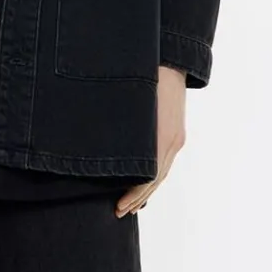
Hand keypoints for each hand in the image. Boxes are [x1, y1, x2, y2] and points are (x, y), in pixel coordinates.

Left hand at [115, 65, 186, 215]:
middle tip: (119, 212)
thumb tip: (95, 147)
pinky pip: (165, 162)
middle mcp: (171, 141)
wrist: (170, 58)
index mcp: (160, 137)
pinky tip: (145, 183)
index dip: (133, 195)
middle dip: (137, 198)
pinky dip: (155, 177)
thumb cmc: (144, 75)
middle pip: (155, 180)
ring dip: (147, 191)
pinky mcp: (176, 132)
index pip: (148, 178)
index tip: (117, 206)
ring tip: (132, 205)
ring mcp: (176, 137)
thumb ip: (115, 126)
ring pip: (162, 173)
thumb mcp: (126, 104)